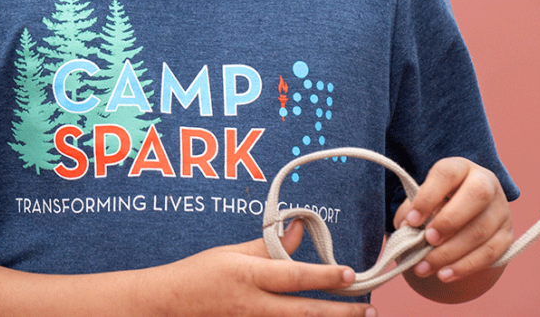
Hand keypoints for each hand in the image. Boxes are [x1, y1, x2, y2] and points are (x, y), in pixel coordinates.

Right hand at [153, 219, 376, 316]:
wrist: (170, 306)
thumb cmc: (200, 274)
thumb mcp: (232, 253)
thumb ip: (269, 246)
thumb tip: (299, 230)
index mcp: (250, 277)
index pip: (294, 277)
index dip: (323, 275)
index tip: (349, 273)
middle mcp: (255, 306)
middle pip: (305, 311)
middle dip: (340, 312)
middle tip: (369, 308)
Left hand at [393, 157, 511, 292]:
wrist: (466, 217)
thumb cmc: (438, 204)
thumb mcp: (424, 200)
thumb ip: (412, 210)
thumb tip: (406, 228)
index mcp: (461, 168)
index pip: (447, 174)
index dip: (428, 196)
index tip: (411, 220)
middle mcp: (486, 183)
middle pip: (476, 196)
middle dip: (448, 221)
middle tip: (427, 240)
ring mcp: (501, 210)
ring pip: (480, 231)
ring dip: (450, 253)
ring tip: (424, 266)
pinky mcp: (507, 236)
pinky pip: (489, 254)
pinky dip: (464, 267)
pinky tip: (444, 274)